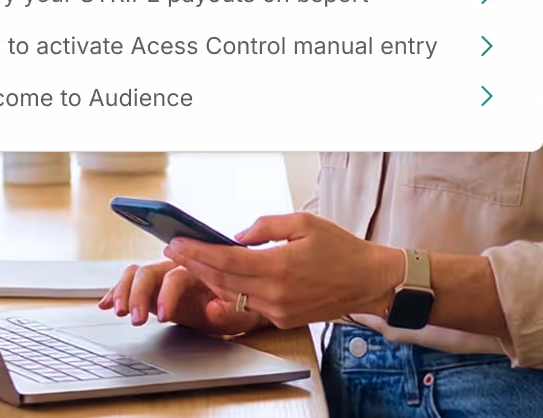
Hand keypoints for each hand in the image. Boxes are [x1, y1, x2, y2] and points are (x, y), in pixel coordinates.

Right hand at [97, 259, 267, 335]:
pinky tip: (105, 304)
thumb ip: (230, 312)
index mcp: (201, 271)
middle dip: (139, 293)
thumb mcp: (243, 312)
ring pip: (137, 273)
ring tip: (119, 312)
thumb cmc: (244, 305)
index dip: (167, 294)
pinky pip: (130, 283)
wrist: (243, 302)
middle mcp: (179, 268)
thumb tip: (212, 310)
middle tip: (136, 318)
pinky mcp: (154, 288)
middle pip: (151, 271)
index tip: (163, 315)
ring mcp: (164, 277)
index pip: (177, 276)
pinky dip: (116, 291)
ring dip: (124, 291)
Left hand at [163, 212, 405, 329]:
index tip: (177, 241)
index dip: (197, 251)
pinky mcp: (283, 319)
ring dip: (207, 279)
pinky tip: (217, 279)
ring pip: (231, 295)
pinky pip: (247, 305)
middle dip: (194, 264)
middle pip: (221, 280)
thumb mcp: (304, 222)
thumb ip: (265, 226)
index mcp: (279, 266)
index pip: (225, 261)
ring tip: (189, 262)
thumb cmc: (341, 248)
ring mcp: (278, 310)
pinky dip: (229, 291)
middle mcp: (275, 293)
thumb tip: (236, 236)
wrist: (368, 281)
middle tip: (174, 249)